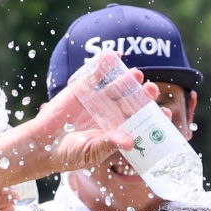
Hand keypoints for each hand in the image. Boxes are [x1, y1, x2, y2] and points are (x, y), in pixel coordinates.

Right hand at [22, 71, 162, 173]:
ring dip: (129, 79)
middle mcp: (112, 114)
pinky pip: (97, 73)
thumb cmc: (69, 154)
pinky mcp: (84, 88)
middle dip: (144, 95)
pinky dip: (105, 64)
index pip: (142, 123)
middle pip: (134, 101)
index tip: (167, 114)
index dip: (155, 117)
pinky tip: (114, 56)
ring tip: (137, 75)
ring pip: (119, 86)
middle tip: (152, 90)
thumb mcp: (91, 151)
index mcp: (119, 130)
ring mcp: (99, 100)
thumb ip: (109, 144)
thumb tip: (130, 141)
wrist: (43, 143)